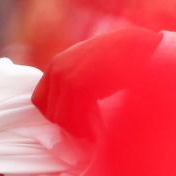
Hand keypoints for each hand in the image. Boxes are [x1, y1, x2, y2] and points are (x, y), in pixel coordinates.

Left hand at [31, 27, 162, 137]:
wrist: (136, 46)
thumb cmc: (115, 58)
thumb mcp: (85, 65)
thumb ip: (71, 81)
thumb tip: (62, 111)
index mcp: (55, 64)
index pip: (38, 100)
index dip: (54, 113)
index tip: (73, 118)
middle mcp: (56, 69)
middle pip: (50, 112)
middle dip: (68, 124)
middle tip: (88, 126)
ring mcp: (67, 77)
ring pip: (61, 118)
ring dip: (78, 128)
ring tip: (94, 126)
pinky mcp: (81, 85)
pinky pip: (76, 116)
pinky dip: (87, 126)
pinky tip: (100, 123)